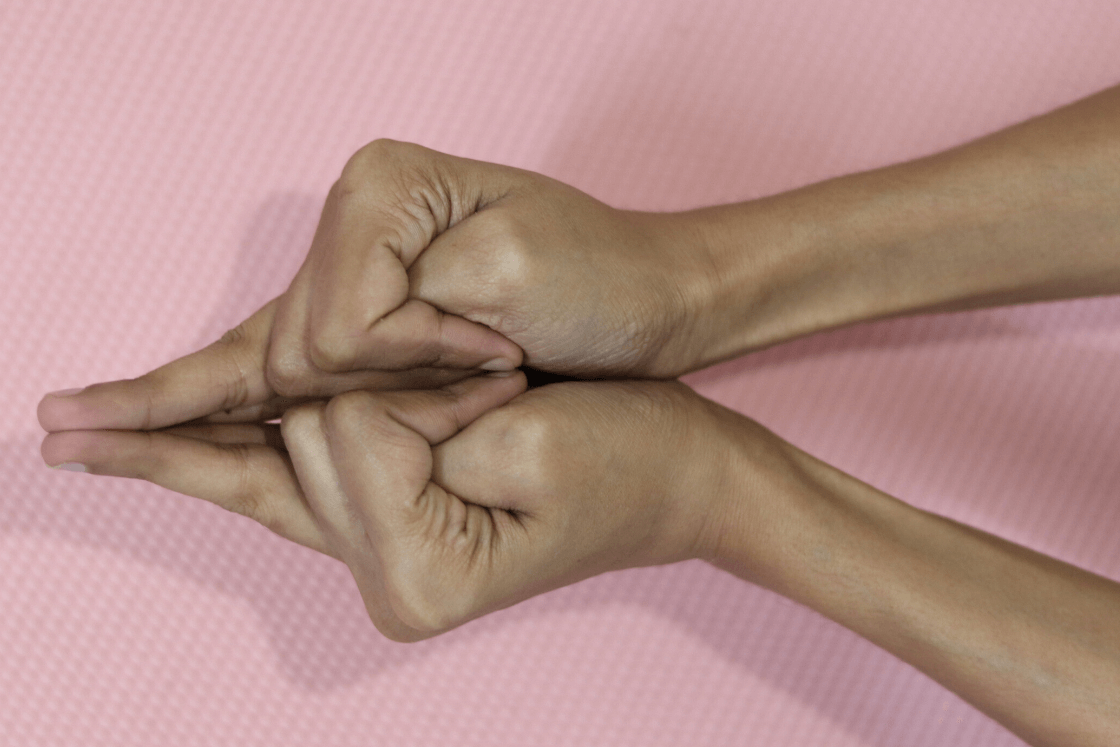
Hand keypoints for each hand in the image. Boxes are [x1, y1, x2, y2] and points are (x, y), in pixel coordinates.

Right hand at [36, 139, 714, 432]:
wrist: (642, 298)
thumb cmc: (596, 281)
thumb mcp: (510, 276)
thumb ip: (401, 315)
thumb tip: (316, 365)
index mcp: (381, 189)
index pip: (335, 325)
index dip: (410, 361)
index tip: (502, 356)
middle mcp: (353, 219)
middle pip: (287, 353)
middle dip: (370, 394)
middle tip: (475, 373)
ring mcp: (353, 267)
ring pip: (278, 372)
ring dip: (356, 407)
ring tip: (436, 387)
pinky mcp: (368, 313)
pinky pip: (282, 369)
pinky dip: (232, 408)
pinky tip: (132, 418)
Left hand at [40, 374, 737, 640]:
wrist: (683, 478)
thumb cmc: (629, 461)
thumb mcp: (528, 439)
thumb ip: (398, 420)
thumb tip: (326, 395)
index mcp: (416, 579)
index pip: (334, 444)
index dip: (407, 390)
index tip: (499, 390)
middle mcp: (384, 582)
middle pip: (289, 454)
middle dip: (355, 391)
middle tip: (464, 396)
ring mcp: (382, 558)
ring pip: (258, 475)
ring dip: (226, 424)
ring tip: (83, 427)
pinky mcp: (390, 522)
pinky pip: (284, 482)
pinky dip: (218, 455)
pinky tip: (144, 448)